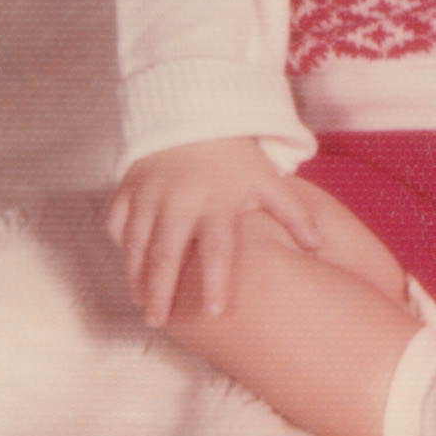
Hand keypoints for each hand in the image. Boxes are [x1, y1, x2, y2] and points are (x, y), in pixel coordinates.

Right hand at [105, 137, 325, 326]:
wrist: (196, 113)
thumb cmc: (236, 158)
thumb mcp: (267, 180)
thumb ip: (293, 213)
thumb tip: (317, 246)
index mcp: (217, 203)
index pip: (217, 249)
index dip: (215, 281)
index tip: (215, 313)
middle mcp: (179, 201)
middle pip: (166, 254)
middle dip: (160, 291)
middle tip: (158, 322)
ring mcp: (149, 194)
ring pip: (136, 244)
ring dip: (136, 277)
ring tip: (143, 304)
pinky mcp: (128, 187)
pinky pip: (117, 221)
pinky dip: (120, 245)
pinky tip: (128, 267)